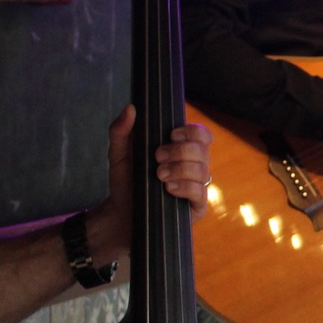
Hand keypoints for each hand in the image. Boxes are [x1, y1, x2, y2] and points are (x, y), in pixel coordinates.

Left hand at [85, 106, 213, 263]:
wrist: (120, 214)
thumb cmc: (125, 182)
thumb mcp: (118, 154)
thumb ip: (120, 130)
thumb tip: (131, 107)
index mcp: (181, 150)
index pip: (201, 135)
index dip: (192, 131)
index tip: (171, 135)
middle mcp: (193, 166)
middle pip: (204, 149)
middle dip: (180, 151)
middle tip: (157, 157)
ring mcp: (196, 186)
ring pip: (203, 170)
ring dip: (180, 169)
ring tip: (158, 175)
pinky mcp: (196, 207)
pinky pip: (201, 193)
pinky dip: (185, 187)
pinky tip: (168, 188)